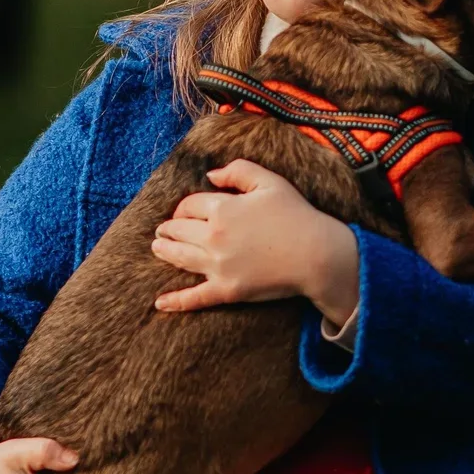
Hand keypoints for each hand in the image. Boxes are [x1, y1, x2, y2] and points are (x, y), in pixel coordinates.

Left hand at [151, 158, 358, 323]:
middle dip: (169, 228)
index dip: (184, 206)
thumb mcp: (269, 181)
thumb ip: (238, 170)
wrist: (316, 255)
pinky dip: (176, 301)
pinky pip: (195, 297)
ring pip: (180, 257)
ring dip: (165, 251)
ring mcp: (218, 266)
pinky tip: (160, 303)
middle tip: (163, 229)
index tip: (184, 210)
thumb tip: (211, 176)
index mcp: (222, 208)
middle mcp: (214, 236)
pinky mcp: (227, 290)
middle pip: (179, 229)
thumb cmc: (296, 215)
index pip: (190, 205)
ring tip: (157, 248)